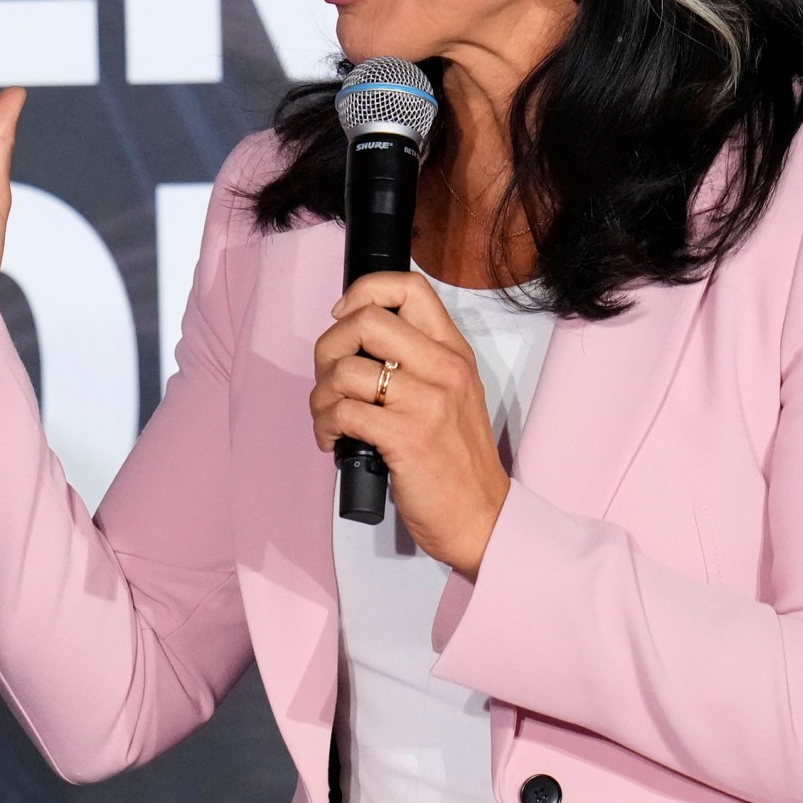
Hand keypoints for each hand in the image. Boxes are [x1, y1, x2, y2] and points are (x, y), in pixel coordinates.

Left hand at [309, 271, 510, 577]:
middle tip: (329, 381)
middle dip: (328, 348)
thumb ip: (415, 361)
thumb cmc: (456, 460)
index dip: (362, 292)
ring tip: (329, 418)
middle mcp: (444, 368)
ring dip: (321, 396)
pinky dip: (325, 425)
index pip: (408, 286)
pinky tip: (334, 440)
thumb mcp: (451, 395)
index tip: (343, 318)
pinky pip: (343, 411)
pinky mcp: (406, 436)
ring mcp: (427, 401)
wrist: (481, 516)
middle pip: (365, 320)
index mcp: (453, 352)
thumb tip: (353, 340)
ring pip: (345, 369)